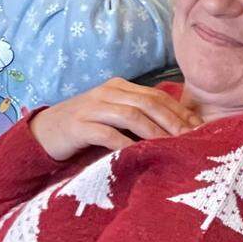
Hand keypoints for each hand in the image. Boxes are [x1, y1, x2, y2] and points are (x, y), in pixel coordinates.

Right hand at [30, 80, 201, 160]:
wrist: (43, 133)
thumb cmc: (83, 129)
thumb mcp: (111, 117)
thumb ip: (136, 118)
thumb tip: (173, 133)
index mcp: (118, 87)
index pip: (156, 96)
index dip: (180, 111)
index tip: (199, 128)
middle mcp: (107, 92)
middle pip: (148, 103)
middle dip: (173, 121)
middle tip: (192, 139)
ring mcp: (91, 108)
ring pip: (131, 115)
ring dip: (155, 131)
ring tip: (172, 146)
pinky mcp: (79, 126)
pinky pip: (107, 133)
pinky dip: (125, 143)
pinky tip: (139, 154)